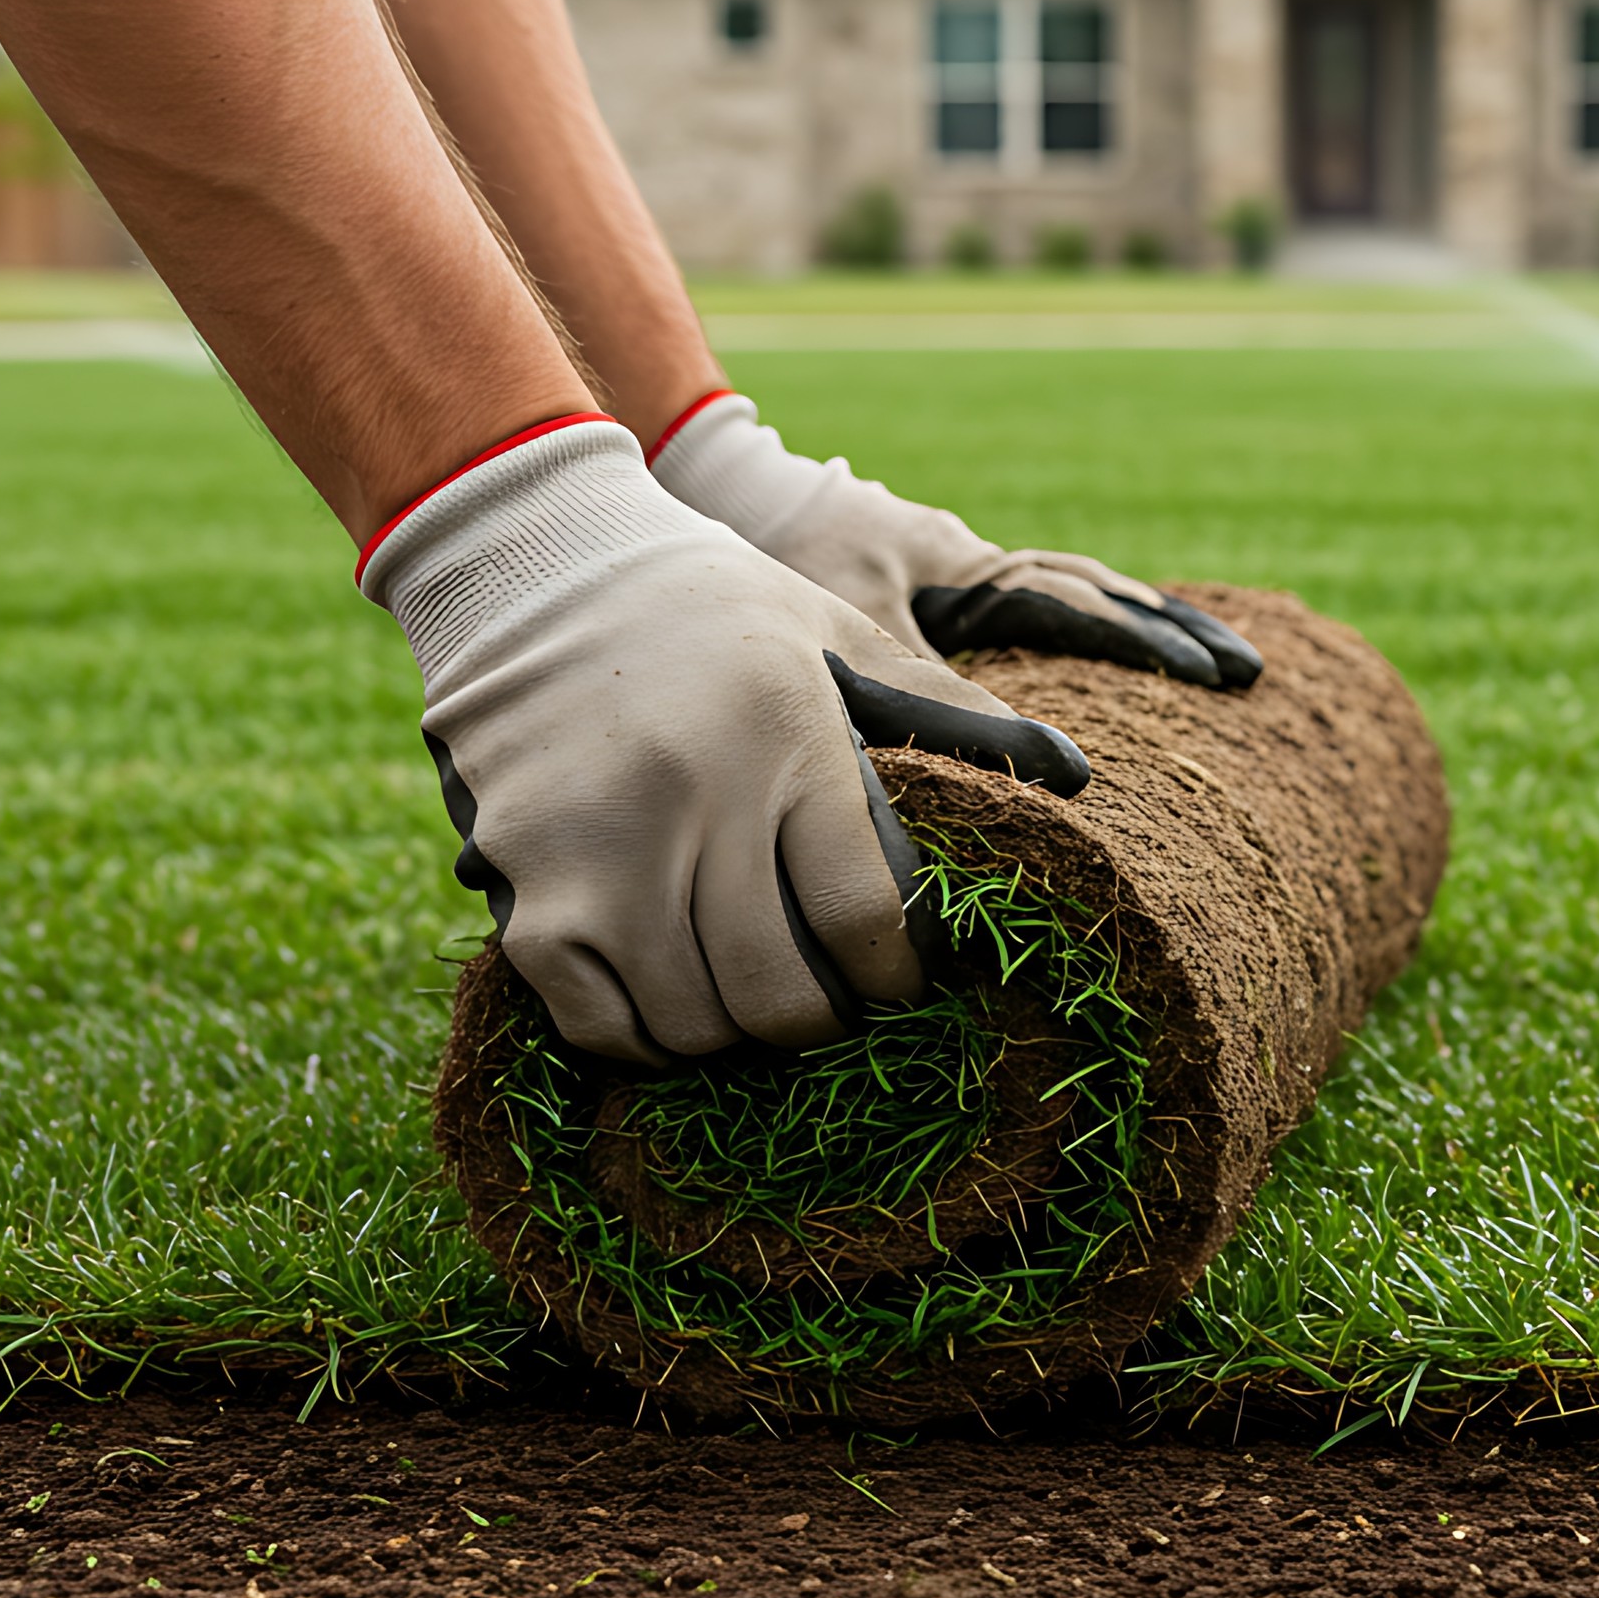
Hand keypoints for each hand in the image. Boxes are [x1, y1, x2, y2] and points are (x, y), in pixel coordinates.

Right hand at [362, 416, 1087, 1062]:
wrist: (537, 560)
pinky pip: (598, 1025)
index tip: (896, 976)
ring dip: (732, 1033)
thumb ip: (947, 712)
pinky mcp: (527, 884)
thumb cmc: (713, 609)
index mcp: (789, 739)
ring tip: (747, 993)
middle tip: (826, 999)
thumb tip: (1072, 772)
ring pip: (692, 1025)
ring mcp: (599, 851)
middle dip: (821, 1019)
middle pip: (780, 997)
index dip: (894, 976)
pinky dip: (642, 1037)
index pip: (865, 921)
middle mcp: (694, 801)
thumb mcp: (839, 637)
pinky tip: (666, 1001)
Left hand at [650, 392, 1262, 689]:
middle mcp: (970, 564)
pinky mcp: (935, 586)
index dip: (1141, 654)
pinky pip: (1034, 606)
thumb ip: (921, 703)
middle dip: (1171, 634)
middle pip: (1093, 593)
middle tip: (1249, 675)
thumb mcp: (844, 641)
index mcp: (962, 565)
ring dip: (1143, 625)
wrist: (711, 489)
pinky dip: (1087, 624)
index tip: (1209, 687)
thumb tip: (1019, 767)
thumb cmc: (767, 561)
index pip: (1074, 611)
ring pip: (1072, 592)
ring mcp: (956, 572)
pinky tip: (1112, 659)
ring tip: (1219, 660)